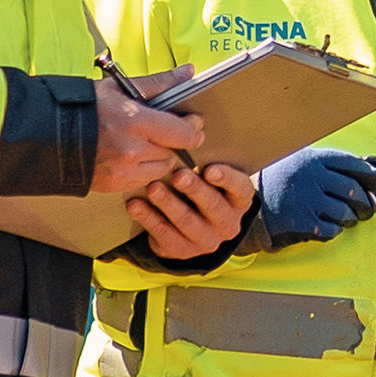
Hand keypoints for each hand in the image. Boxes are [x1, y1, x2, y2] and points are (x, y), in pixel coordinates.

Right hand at [88, 66, 205, 193]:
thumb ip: (159, 82)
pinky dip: (143, 170)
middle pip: (173, 152)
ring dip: (160, 157)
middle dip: (174, 141)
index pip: (184, 134)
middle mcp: (131, 151)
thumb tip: (189, 72)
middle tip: (166, 130)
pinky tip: (132, 156)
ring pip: (160, 170)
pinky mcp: (112, 186)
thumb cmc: (83, 106)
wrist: (44, 133)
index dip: (193, 128)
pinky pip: (142, 181)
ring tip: (147, 143)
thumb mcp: (120, 87)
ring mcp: (121, 172)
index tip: (192, 121)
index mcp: (135, 122)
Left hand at [128, 161, 253, 257]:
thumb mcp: (210, 177)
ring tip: (153, 188)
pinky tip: (135, 205)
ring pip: (186, 221)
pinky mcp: (183, 252)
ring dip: (168, 203)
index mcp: (240, 201)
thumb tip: (192, 125)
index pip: (240, 188)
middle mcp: (228, 224)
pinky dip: (148, 218)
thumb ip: (206, 160)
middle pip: (213, 206)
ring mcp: (207, 241)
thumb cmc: (200, 189)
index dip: (226, 178)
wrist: (190, 227)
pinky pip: (164, 235)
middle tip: (178, 175)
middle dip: (194, 189)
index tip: (209, 169)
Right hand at [253, 147, 375, 245]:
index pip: (356, 167)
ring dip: (349, 219)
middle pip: (356, 192)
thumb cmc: (284, 180)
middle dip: (366, 204)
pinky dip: (333, 231)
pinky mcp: (302, 222)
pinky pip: (332, 231)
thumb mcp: (308, 161)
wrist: (249, 202)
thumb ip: (341, 164)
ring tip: (338, 216)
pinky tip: (322, 224)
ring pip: (346, 214)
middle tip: (364, 209)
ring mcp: (307, 200)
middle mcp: (313, 178)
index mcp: (316, 158)